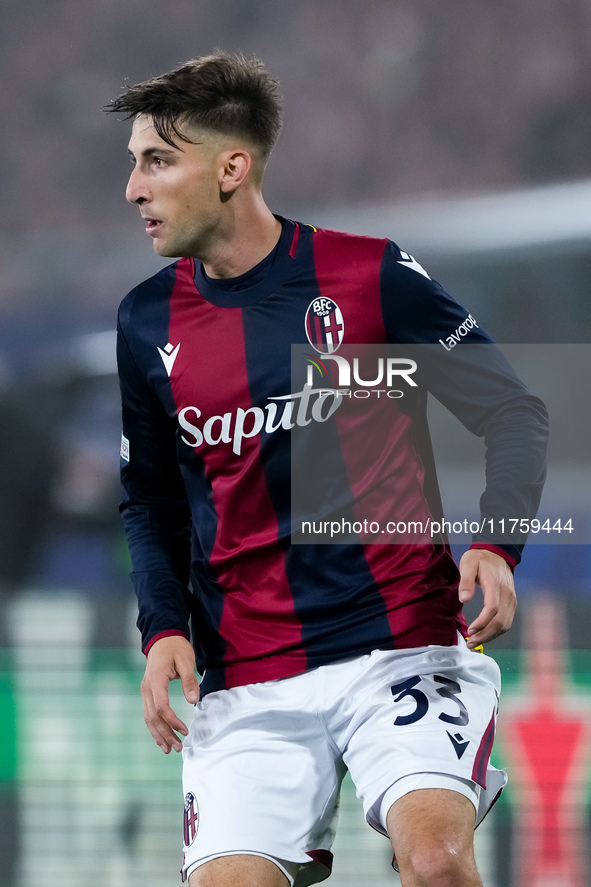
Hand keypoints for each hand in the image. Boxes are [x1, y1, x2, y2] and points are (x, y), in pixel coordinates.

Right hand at [141, 635, 199, 753]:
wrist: (163, 637)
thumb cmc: (176, 648)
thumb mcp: (186, 660)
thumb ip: (189, 681)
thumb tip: (194, 701)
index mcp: (156, 680)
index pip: (161, 707)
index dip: (172, 721)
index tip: (185, 731)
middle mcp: (146, 688)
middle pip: (152, 717)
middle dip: (165, 734)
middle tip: (178, 748)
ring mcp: (145, 690)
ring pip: (148, 718)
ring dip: (158, 734)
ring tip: (169, 749)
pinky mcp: (148, 692)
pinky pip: (148, 713)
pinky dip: (154, 727)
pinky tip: (161, 738)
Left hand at [458, 549, 515, 648]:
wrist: (497, 554)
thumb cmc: (481, 559)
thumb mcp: (468, 564)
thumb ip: (465, 581)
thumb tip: (464, 599)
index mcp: (495, 584)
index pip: (493, 608)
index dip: (482, 622)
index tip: (471, 630)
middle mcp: (507, 594)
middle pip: (500, 621)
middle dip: (485, 635)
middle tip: (470, 643)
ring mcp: (511, 600)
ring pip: (505, 624)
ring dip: (490, 636)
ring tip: (475, 642)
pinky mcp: (511, 604)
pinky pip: (507, 622)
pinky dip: (496, 632)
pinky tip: (485, 635)